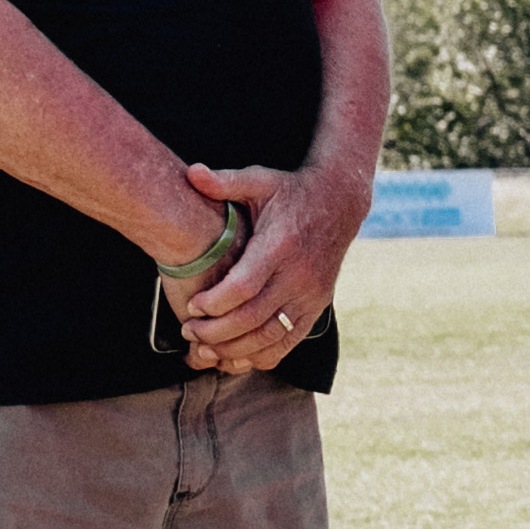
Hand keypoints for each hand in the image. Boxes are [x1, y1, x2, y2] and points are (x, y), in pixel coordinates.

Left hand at [172, 160, 355, 375]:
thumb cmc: (291, 192)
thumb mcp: (259, 181)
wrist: (340, 202)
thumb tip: (192, 173)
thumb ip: (225, 182)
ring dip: (235, 348)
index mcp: (281, 245)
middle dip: (216, 332)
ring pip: (271, 336)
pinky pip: (289, 342)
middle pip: (254, 317)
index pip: (244, 286)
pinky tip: (237, 354)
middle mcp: (300, 273)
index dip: (214, 302)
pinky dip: (262, 355)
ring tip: (206, 347)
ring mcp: (312, 293)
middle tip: (189, 331)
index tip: (191, 306)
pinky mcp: (318, 305)